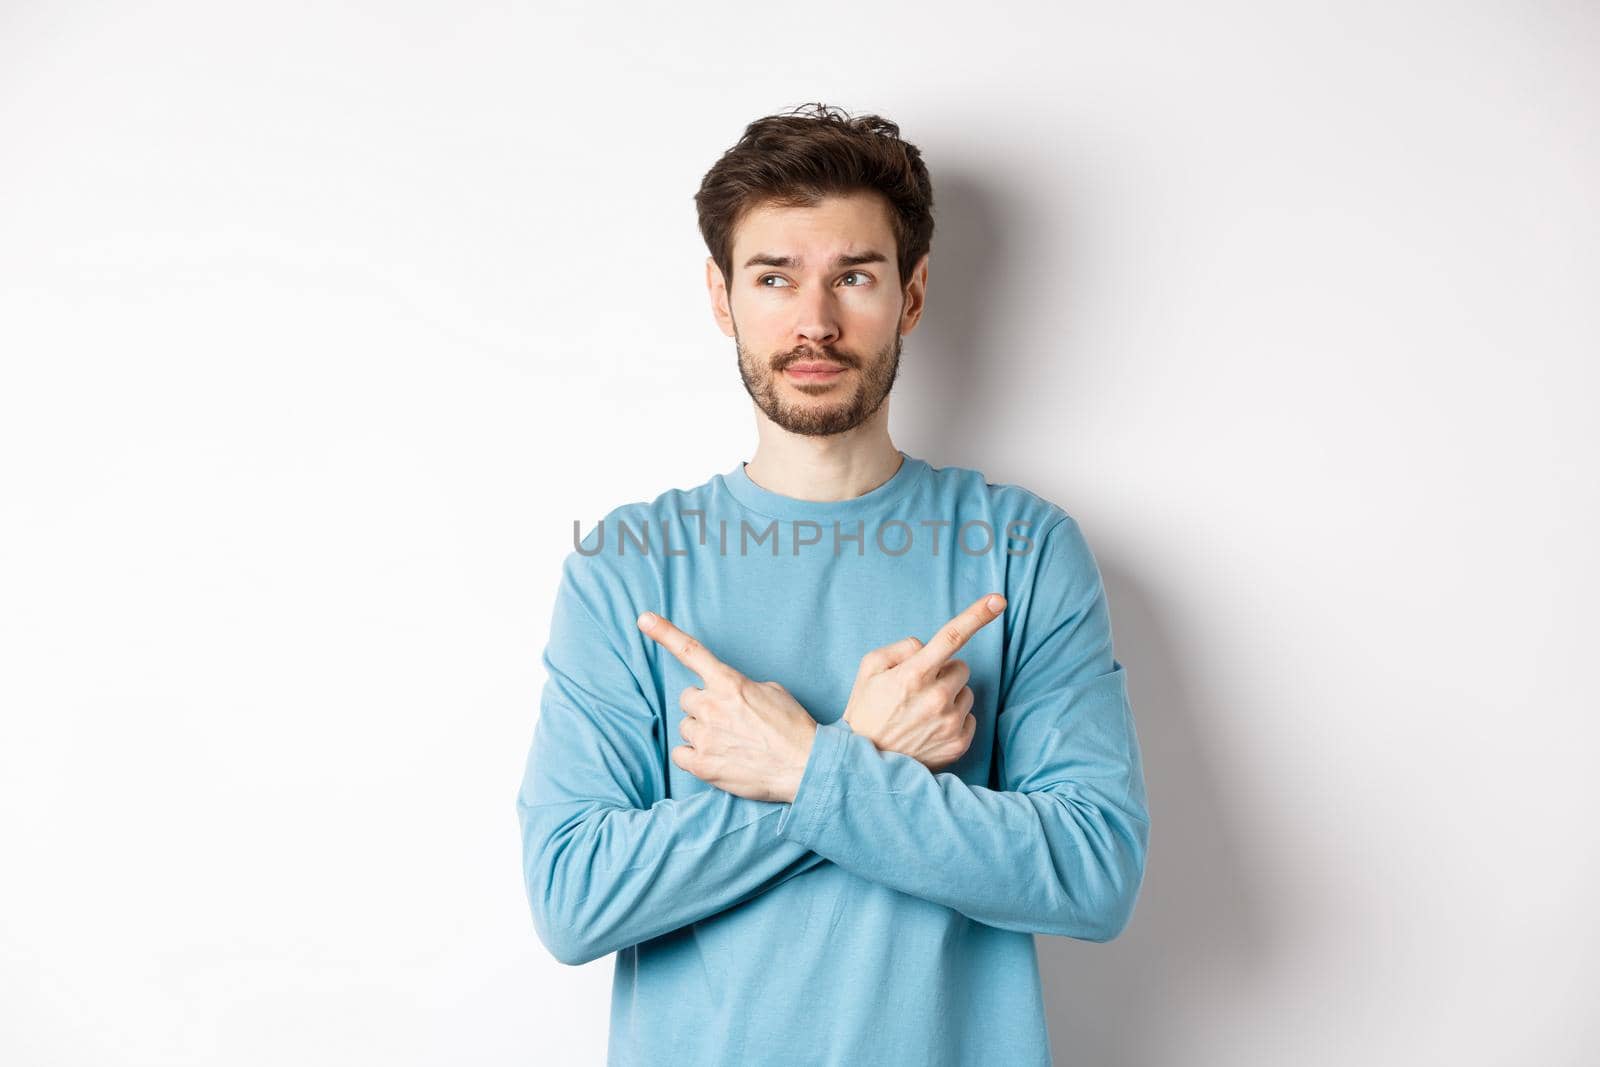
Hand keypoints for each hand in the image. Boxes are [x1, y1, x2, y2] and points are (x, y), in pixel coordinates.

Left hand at [637, 610, 817, 803]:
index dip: (664, 633)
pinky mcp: (702, 765)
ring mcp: (704, 736)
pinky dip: (693, 755)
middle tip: (727, 719)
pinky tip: (715, 757)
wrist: (805, 766)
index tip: (643, 619)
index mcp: (729, 683)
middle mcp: (712, 706)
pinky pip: (680, 753)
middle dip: (703, 706)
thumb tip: (726, 693)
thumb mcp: (772, 691)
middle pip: (687, 698)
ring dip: (702, 731)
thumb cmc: (792, 728)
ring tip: (729, 741)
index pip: (690, 652)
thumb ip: (740, 686)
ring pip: (686, 726)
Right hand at [842, 593, 1006, 771]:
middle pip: (961, 667)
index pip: (952, 637)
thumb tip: (928, 647)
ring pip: (966, 693)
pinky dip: (954, 720)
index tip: (998, 600)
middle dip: (944, 672)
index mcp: (914, 674)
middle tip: (918, 690)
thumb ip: (901, 648)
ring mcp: (950, 723)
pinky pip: (969, 717)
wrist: (865, 765)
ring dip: (949, 697)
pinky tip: (930, 729)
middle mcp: (936, 698)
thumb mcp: (869, 669)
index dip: (977, 615)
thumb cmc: (866, 711)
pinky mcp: (959, 744)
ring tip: (921, 713)